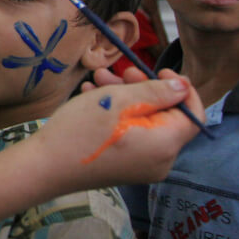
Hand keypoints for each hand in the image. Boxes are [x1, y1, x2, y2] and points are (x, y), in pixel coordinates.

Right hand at [34, 70, 202, 188]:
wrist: (45, 168)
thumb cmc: (81, 130)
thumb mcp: (119, 100)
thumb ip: (156, 92)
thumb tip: (182, 86)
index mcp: (166, 144)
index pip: (193, 114)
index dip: (181, 89)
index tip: (159, 70)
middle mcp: (161, 160)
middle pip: (165, 117)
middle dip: (143, 89)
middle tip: (120, 71)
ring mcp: (143, 167)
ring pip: (145, 124)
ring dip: (125, 98)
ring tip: (97, 80)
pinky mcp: (125, 168)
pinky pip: (133, 136)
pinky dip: (118, 116)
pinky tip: (92, 98)